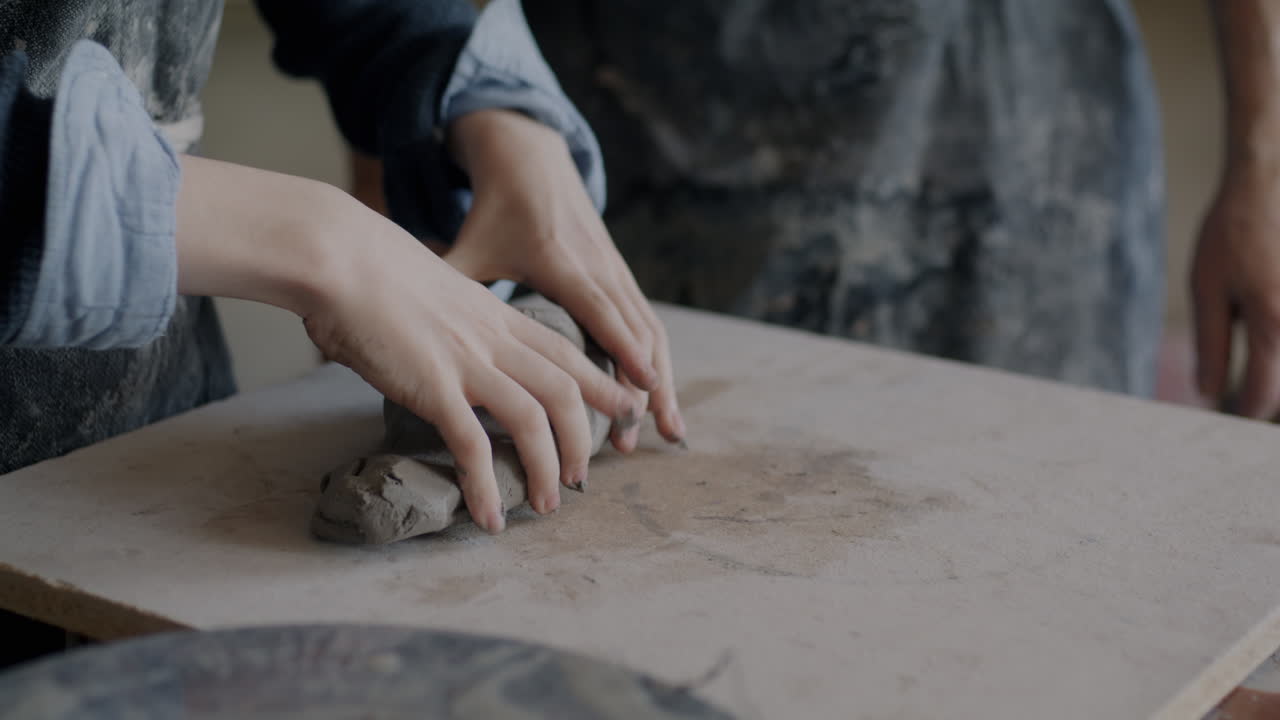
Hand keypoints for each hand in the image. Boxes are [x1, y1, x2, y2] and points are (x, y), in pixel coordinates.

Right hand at [175, 156, 635, 531]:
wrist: (338, 254)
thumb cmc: (368, 270)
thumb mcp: (432, 291)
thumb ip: (450, 323)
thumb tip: (437, 345)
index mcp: (496, 315)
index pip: (566, 353)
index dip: (601, 384)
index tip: (624, 407)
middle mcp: (493, 339)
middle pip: (565, 390)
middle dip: (583, 438)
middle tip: (582, 477)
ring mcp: (467, 362)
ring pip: (533, 420)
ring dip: (547, 468)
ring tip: (547, 503)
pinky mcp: (432, 386)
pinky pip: (472, 445)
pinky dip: (486, 485)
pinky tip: (490, 516)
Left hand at [444, 109, 685, 449]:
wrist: (532, 161)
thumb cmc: (495, 213)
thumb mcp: (470, 246)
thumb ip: (445, 286)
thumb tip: (401, 329)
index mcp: (559, 261)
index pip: (598, 310)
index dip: (622, 348)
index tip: (642, 387)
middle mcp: (597, 266)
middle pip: (636, 331)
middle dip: (651, 383)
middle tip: (657, 433)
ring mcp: (615, 271)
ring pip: (651, 331)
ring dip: (662, 380)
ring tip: (668, 430)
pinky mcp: (622, 276)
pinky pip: (648, 323)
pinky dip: (658, 361)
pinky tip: (659, 399)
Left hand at [1191, 163, 1279, 418]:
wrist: (1266, 185)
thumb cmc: (1231, 235)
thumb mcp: (1207, 289)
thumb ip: (1211, 345)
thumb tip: (1209, 392)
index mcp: (1274, 323)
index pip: (1265, 393)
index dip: (1248, 411)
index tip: (1236, 417)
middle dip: (1272, 394)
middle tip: (1249, 401)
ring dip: (1278, 372)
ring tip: (1259, 377)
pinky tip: (1271, 347)